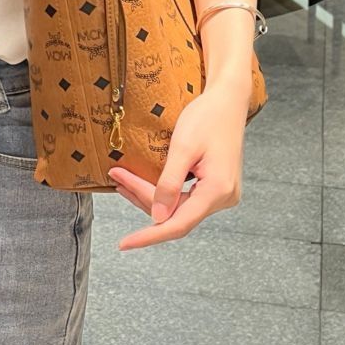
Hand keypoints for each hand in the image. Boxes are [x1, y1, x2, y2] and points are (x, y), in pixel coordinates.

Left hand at [107, 82, 246, 248]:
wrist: (228, 100)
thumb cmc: (207, 117)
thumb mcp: (183, 147)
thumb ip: (169, 184)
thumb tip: (156, 217)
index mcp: (218, 190)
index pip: (178, 225)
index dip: (148, 236)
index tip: (124, 244)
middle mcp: (224, 197)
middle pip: (175, 214)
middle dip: (142, 199)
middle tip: (116, 180)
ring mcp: (222, 193)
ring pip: (179, 207)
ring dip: (149, 196)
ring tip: (122, 182)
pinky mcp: (216, 186)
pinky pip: (186, 198)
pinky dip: (163, 193)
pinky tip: (142, 184)